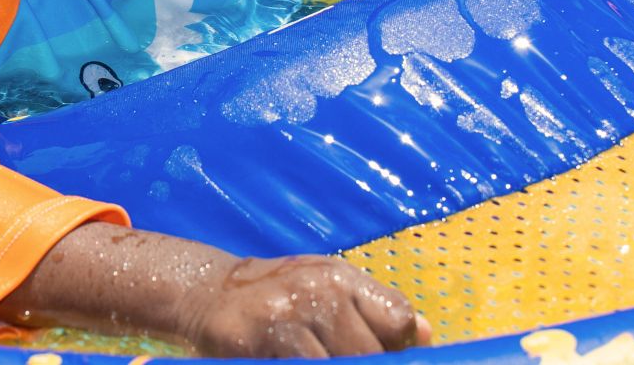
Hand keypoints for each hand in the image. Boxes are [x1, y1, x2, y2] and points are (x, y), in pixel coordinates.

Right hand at [175, 254, 428, 358]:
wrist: (207, 291)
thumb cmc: (280, 296)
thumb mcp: (329, 288)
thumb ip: (376, 310)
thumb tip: (426, 334)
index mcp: (340, 277)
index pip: (398, 319)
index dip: (400, 349)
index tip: (388, 357)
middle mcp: (316, 291)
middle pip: (368, 353)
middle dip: (361, 362)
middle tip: (336, 355)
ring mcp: (284, 317)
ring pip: (336, 364)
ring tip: (320, 357)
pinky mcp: (253, 342)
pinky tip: (294, 362)